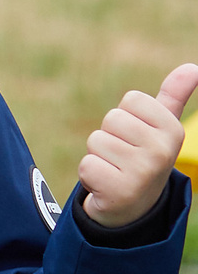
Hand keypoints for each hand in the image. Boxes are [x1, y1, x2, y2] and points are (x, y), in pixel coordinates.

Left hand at [80, 63, 197, 227]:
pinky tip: (106, 186)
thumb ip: (173, 96)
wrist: (134, 206)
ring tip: (116, 170)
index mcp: (174, 130)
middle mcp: (163, 151)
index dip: (127, 116)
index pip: (131, 99)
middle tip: (123, 156)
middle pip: (112, 119)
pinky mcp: (119, 191)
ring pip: (97, 141)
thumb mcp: (162, 127)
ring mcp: (143, 172)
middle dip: (110, 136)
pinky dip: (90, 176)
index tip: (137, 136)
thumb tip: (194, 67)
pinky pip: (87, 165)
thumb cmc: (144, 156)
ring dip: (99, 156)